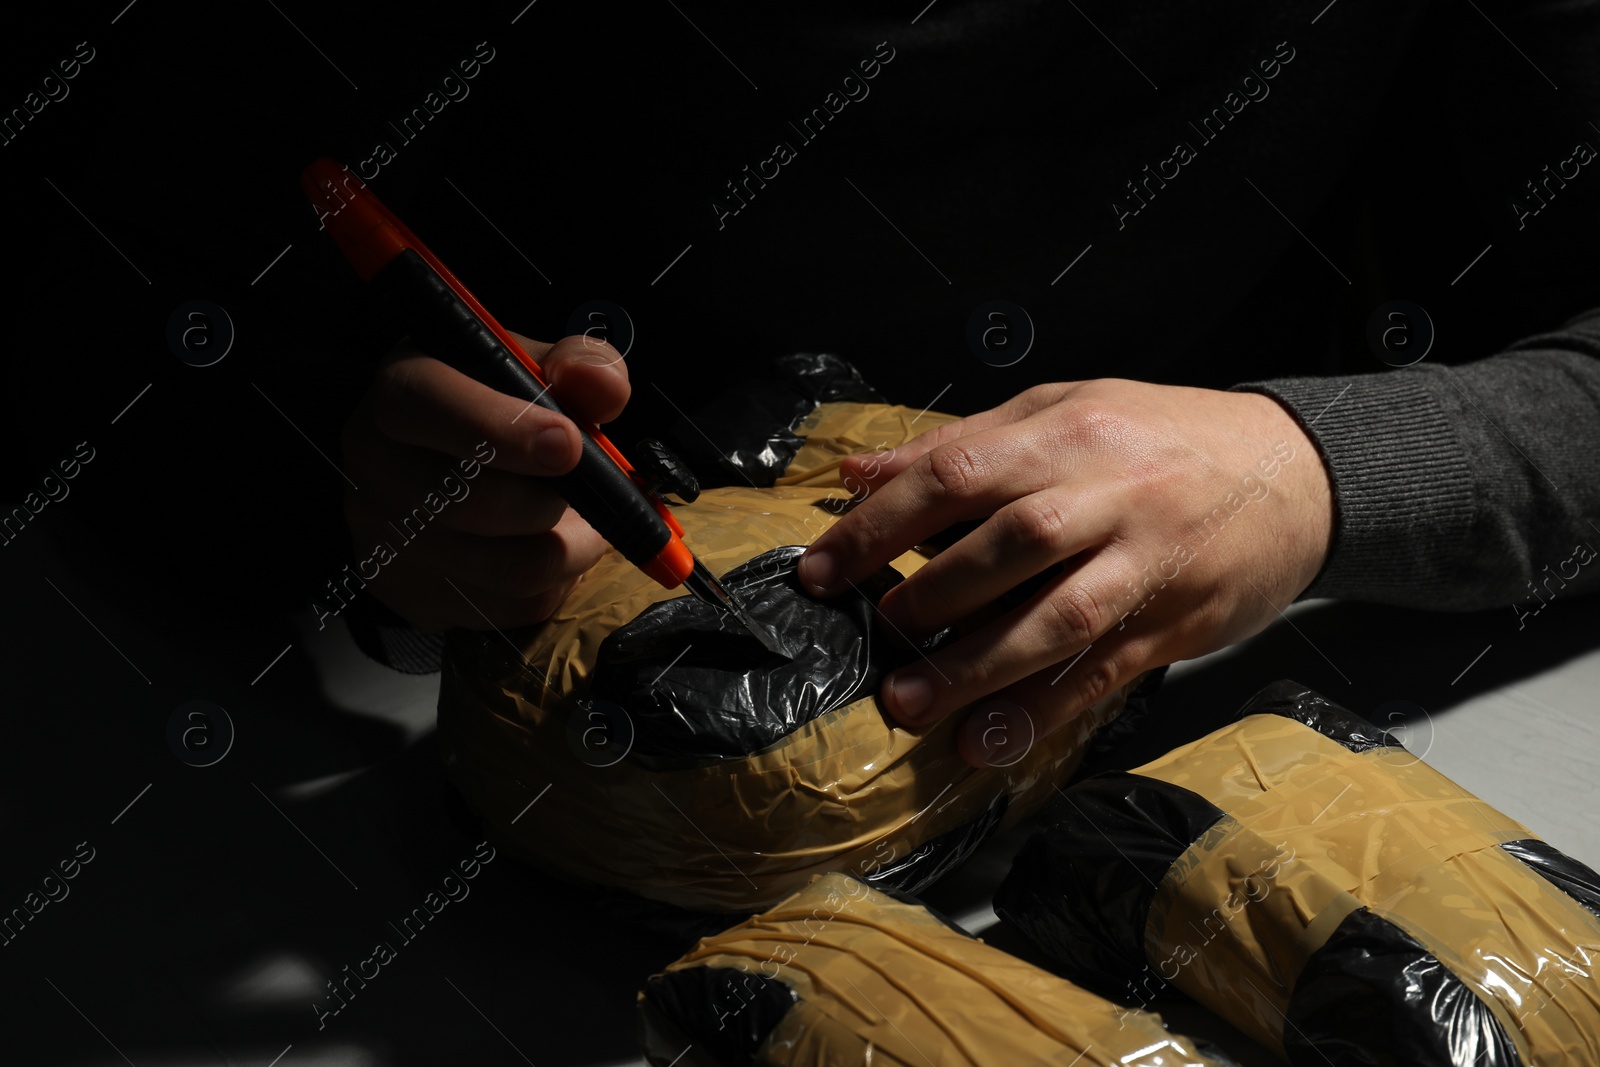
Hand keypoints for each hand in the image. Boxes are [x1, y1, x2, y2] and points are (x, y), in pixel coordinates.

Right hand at [339, 330, 627, 631]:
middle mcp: (377, 468)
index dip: (503, 429)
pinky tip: (546, 547)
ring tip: (579, 522)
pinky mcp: (416, 599)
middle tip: (587, 488)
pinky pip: (517, 608)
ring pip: (513, 569)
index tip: (569, 445)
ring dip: (572, 549)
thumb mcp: (531, 368)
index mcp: (400, 393)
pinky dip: (555, 584)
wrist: (441, 468)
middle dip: (557, 501)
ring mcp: (387, 543)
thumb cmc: (496, 409)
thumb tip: (605, 387)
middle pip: (480, 504)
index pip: (431, 408)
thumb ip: (577, 365)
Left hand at [798, 379, 1333, 766]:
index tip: (821, 568)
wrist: (1299, 470)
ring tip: (909, 704)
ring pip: (1056, 617)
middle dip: (928, 593)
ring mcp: (1145, 562)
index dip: (879, 523)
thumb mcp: (1066, 409)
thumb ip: (962, 442)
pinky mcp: (1175, 623)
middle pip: (1006, 542)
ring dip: (976, 667)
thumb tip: (858, 472)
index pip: (956, 473)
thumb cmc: (1165, 438)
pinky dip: (1042, 711)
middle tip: (875, 630)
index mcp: (1067, 432)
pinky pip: (1103, 672)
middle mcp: (1108, 493)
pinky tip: (989, 742)